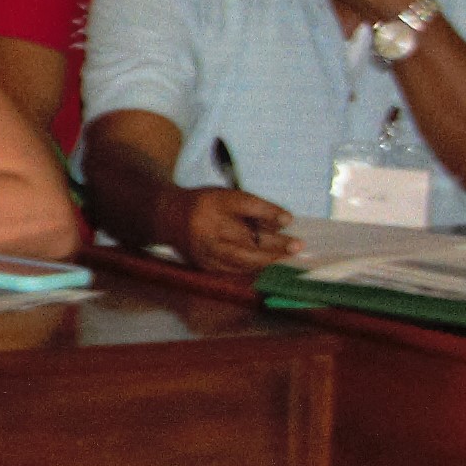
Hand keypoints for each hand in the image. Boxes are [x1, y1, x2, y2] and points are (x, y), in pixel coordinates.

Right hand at [166, 182, 295, 277]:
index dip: (269, 212)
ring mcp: (205, 248)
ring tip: (287, 259)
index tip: (290, 220)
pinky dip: (253, 267)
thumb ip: (254, 208)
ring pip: (242, 259)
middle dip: (274, 245)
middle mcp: (208, 226)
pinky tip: (268, 265)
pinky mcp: (205, 264)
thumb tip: (285, 223)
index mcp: (216, 202)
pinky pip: (234, 269)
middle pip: (246, 238)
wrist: (167, 217)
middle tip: (297, 246)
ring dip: (268, 260)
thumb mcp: (228, 196)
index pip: (246, 205)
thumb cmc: (206, 204)